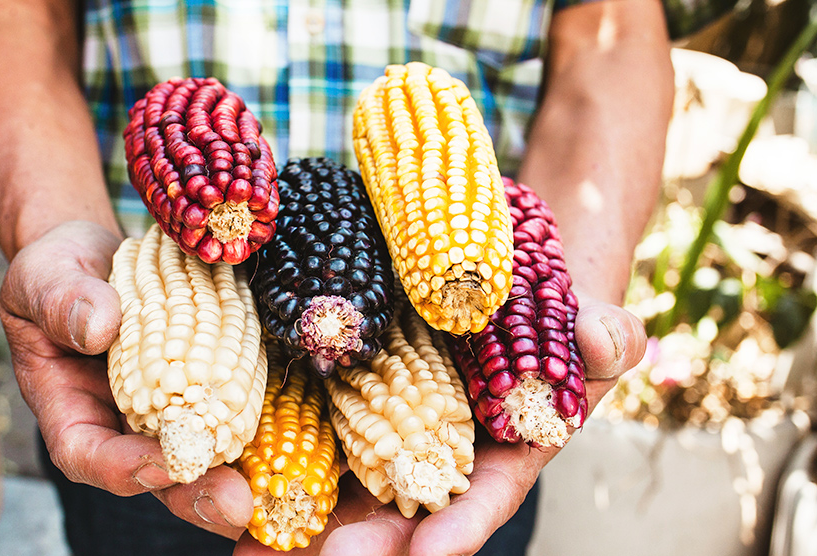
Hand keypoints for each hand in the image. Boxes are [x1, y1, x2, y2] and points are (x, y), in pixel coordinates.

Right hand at [0, 220, 252, 538]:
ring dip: (237, 476)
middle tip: (235, 504)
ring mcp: (170, 411)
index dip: (123, 468)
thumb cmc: (59, 270)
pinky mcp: (209, 388)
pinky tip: (297, 435)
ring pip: (202, 457)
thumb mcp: (46, 276)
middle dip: (195, 494)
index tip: (162, 460)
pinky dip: (261, 428)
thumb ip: (62, 301)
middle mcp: (124, 423)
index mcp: (71, 408)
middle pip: (156, 474)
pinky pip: (233, 414)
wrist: (104, 257)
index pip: (87, 454)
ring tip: (269, 488)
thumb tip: (97, 326)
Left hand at [233, 295, 646, 555]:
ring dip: (296, 519)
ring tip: (248, 549)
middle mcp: (435, 453)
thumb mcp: (589, 318)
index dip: (458, 526)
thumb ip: (606, 336)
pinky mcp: (342, 392)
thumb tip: (604, 340)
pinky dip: (268, 452)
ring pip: (340, 483)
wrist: (500, 268)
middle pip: (398, 511)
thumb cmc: (554, 304)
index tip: (428, 553)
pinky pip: (305, 426)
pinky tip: (228, 475)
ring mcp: (384, 424)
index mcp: (500, 452)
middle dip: (360, 544)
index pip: (482, 498)